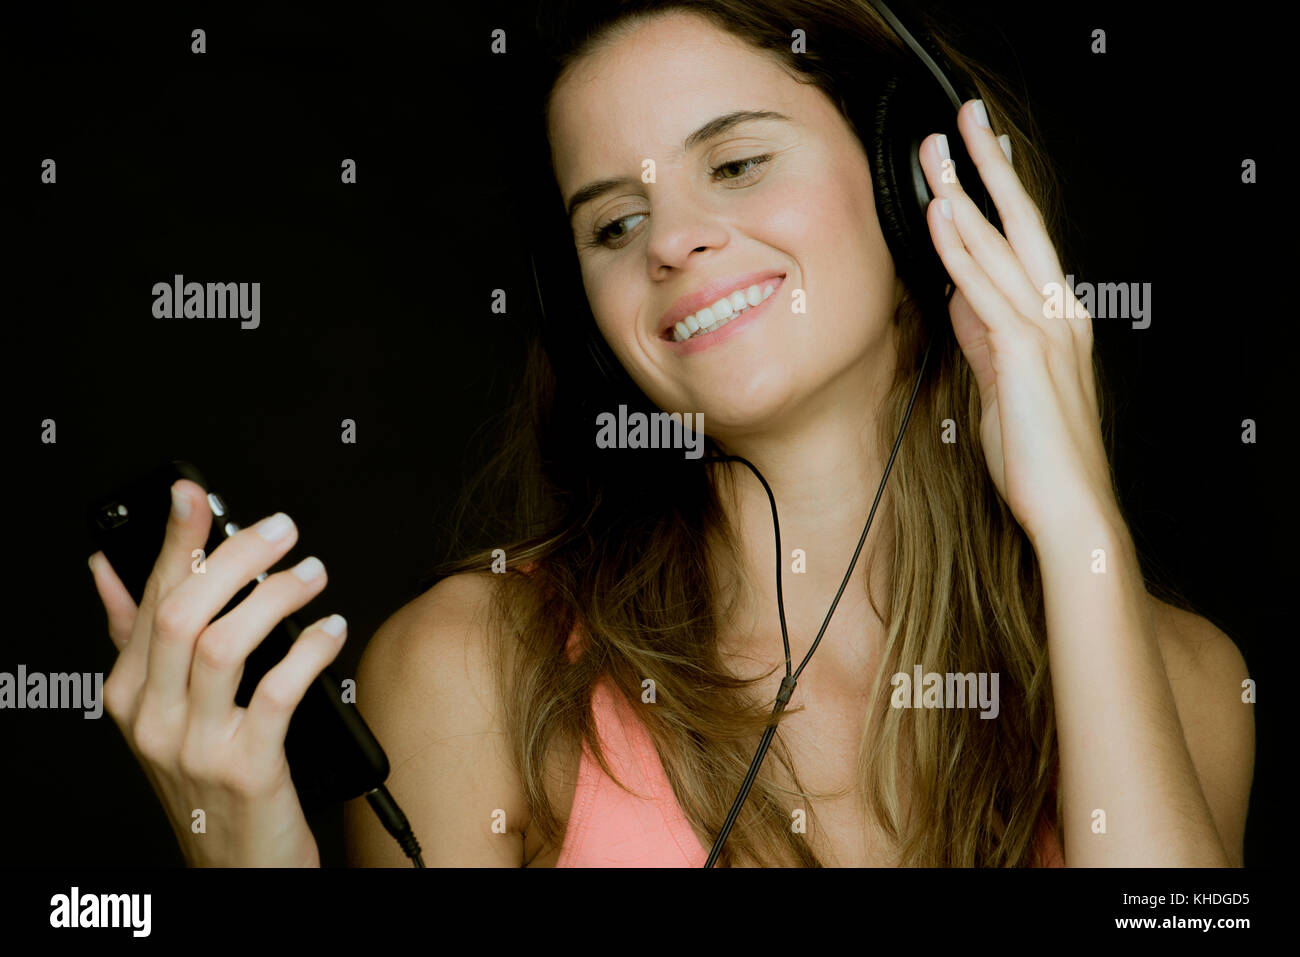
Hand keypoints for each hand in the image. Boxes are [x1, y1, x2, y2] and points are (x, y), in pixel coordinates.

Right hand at [89, 478, 344, 865]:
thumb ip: (137, 638)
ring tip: (311, 573)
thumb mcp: (163, 711)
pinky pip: (277, 690)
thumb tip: (108, 568)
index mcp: (130, 694)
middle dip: (234, 556)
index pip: (151, 597)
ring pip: (224, 643)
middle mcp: (154, 719)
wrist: (239, 867)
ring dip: (275, 596)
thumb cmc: (210, 782)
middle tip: (280, 529)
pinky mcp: (247, 767)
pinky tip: (330, 628)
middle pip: (184, 611)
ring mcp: (197, 745)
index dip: (176, 539)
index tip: (196, 493)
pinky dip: (308, 649)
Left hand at [919, 100, 1120, 543]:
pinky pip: (984, 287)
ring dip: (964, 193)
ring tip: (935, 153)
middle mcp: (1057, 313)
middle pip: (1020, 222)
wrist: (1065, 504)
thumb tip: (956, 298)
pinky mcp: (1024, 350)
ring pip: (999, 245)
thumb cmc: (1033, 455)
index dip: (995, 195)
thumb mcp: (999, 382)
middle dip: (988, 167)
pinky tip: (940, 215)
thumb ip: (981, 335)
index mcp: (1056, 319)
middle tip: (962, 121)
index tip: (970, 159)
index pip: (1022, 241)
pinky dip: (961, 248)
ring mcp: (1045, 328)